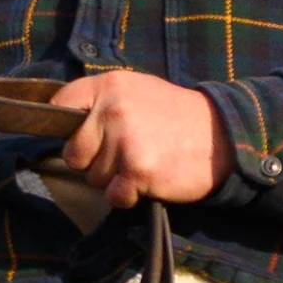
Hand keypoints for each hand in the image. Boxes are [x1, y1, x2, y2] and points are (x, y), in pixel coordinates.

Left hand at [45, 70, 222, 207]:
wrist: (224, 136)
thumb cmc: (174, 117)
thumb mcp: (136, 92)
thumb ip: (100, 102)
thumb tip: (60, 120)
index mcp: (110, 85)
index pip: (59, 105)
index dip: (62, 127)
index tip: (80, 136)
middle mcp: (113, 108)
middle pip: (73, 154)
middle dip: (94, 162)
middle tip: (126, 153)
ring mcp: (125, 139)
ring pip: (93, 178)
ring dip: (115, 179)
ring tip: (144, 161)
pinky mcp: (137, 168)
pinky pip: (114, 196)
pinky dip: (129, 196)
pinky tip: (149, 180)